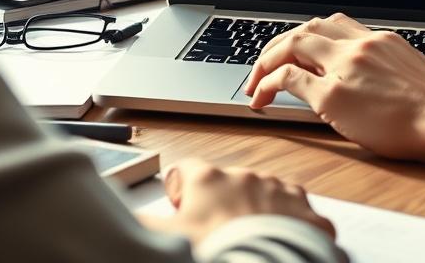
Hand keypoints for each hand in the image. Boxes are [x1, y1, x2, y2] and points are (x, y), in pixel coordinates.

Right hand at [138, 159, 334, 245]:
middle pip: (228, 186)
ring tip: (247, 246)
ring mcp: (282, 193)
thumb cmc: (216, 254)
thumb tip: (113, 219)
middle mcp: (247, 177)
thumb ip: (137, 226)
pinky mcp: (310, 215)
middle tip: (214, 238)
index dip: (179, 191)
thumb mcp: (166, 240)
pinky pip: (299, 218)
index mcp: (209, 179)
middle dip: (220, 207)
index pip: (185, 170)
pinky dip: (291, 231)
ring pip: (266, 198)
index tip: (181, 210)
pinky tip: (279, 250)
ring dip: (257, 216)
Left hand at [244, 14, 424, 163]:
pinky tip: (261, 98)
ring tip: (256, 79)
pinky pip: (287, 78)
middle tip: (266, 62)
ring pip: (292, 44)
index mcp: (380, 40)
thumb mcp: (410, 75)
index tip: (298, 50)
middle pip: (307, 28)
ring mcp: (344, 66)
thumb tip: (366, 83)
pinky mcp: (331, 94)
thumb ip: (384, 70)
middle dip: (280, 44)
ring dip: (268, 59)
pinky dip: (268, 83)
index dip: (309, 36)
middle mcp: (359, 45)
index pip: (334, 24)